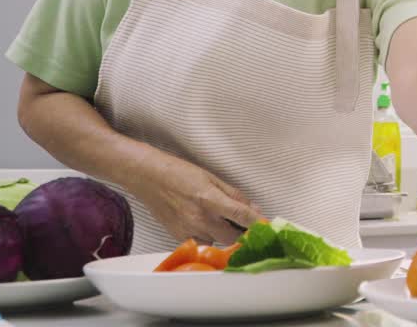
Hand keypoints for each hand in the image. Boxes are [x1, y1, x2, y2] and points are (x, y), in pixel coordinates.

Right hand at [129, 151, 262, 244]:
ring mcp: (187, 229)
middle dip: (243, 234)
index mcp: (209, 199)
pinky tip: (206, 223)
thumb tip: (253, 208)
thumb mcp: (212, 178)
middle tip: (247, 227)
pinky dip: (209, 236)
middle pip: (232, 237)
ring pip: (217, 242)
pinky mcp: (178, 236)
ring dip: (225, 235)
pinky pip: (202, 242)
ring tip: (221, 221)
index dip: (257, 222)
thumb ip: (235, 195)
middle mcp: (199, 218)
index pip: (241, 215)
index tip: (268, 227)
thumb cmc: (179, 173)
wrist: (148, 178)